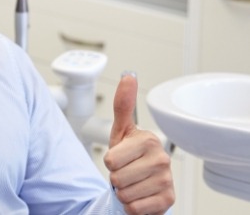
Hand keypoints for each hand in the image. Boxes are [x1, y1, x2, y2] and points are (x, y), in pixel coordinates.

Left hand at [103, 74, 174, 214]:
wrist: (143, 183)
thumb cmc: (129, 156)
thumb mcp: (121, 131)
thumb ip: (123, 104)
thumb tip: (128, 76)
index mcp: (149, 140)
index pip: (110, 160)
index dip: (110, 162)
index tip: (120, 158)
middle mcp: (162, 159)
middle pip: (116, 178)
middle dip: (116, 178)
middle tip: (126, 172)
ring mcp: (166, 180)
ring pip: (124, 194)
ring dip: (124, 192)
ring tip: (133, 183)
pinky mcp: (168, 200)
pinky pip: (135, 208)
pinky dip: (132, 206)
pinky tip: (140, 195)